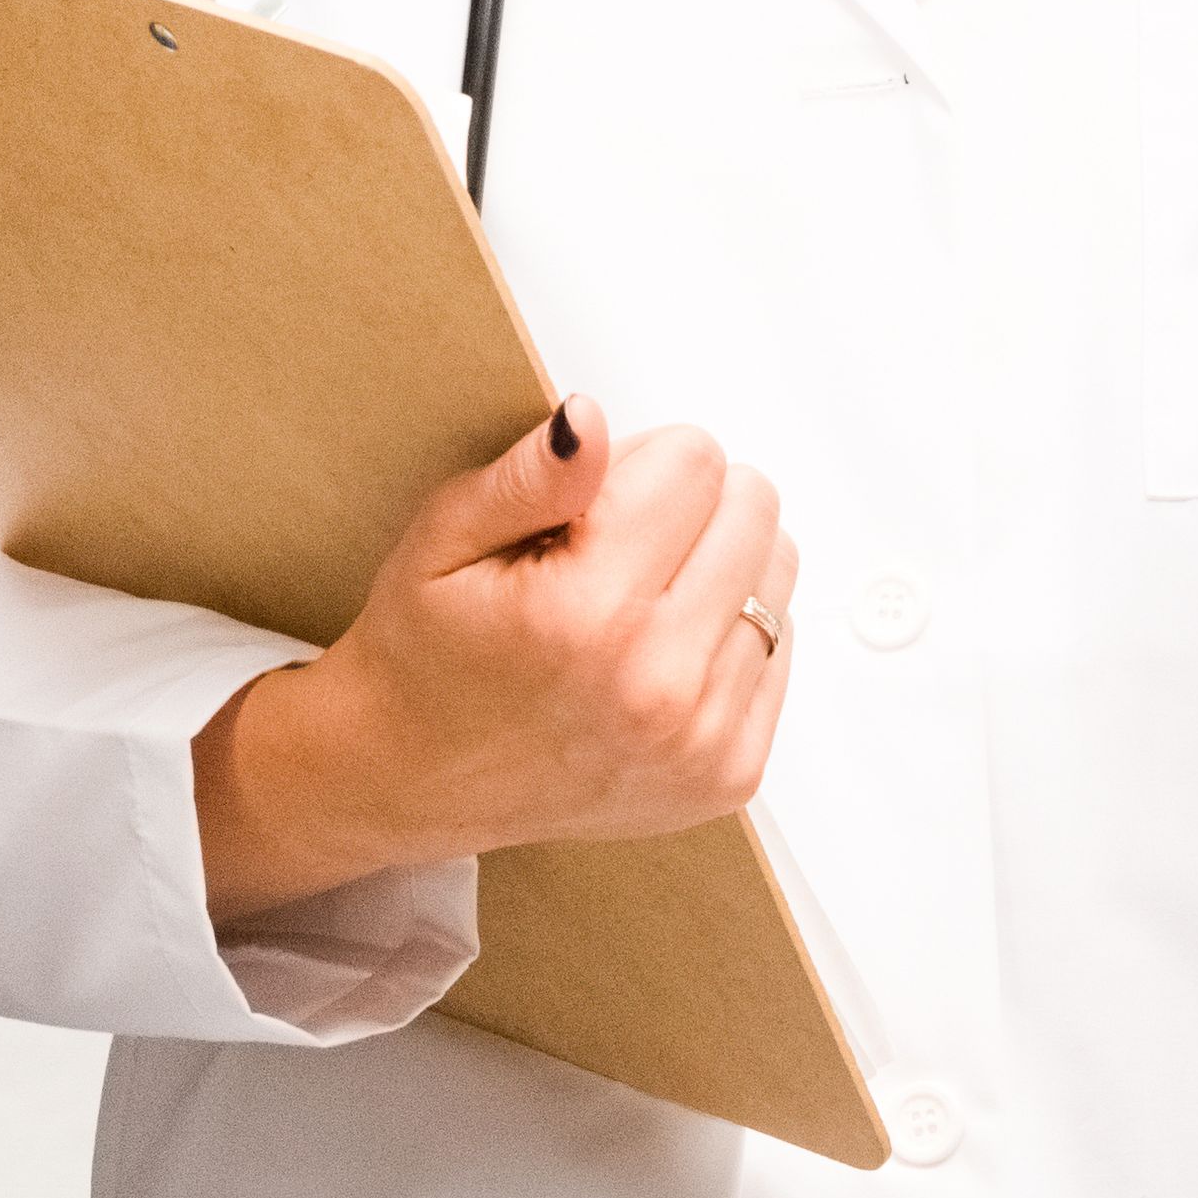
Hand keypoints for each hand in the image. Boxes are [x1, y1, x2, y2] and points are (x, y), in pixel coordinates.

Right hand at [193, 399, 797, 923]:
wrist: (416, 778)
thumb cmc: (429, 651)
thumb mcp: (446, 539)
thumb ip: (529, 476)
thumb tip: (590, 418)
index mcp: (589, 615)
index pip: (696, 460)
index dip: (638, 464)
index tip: (590, 508)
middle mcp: (659, 686)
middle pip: (754, 508)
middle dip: (688, 506)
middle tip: (614, 552)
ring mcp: (703, 740)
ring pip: (777, 571)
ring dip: (716, 569)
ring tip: (634, 605)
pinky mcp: (730, 775)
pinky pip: (782, 646)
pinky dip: (728, 634)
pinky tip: (655, 656)